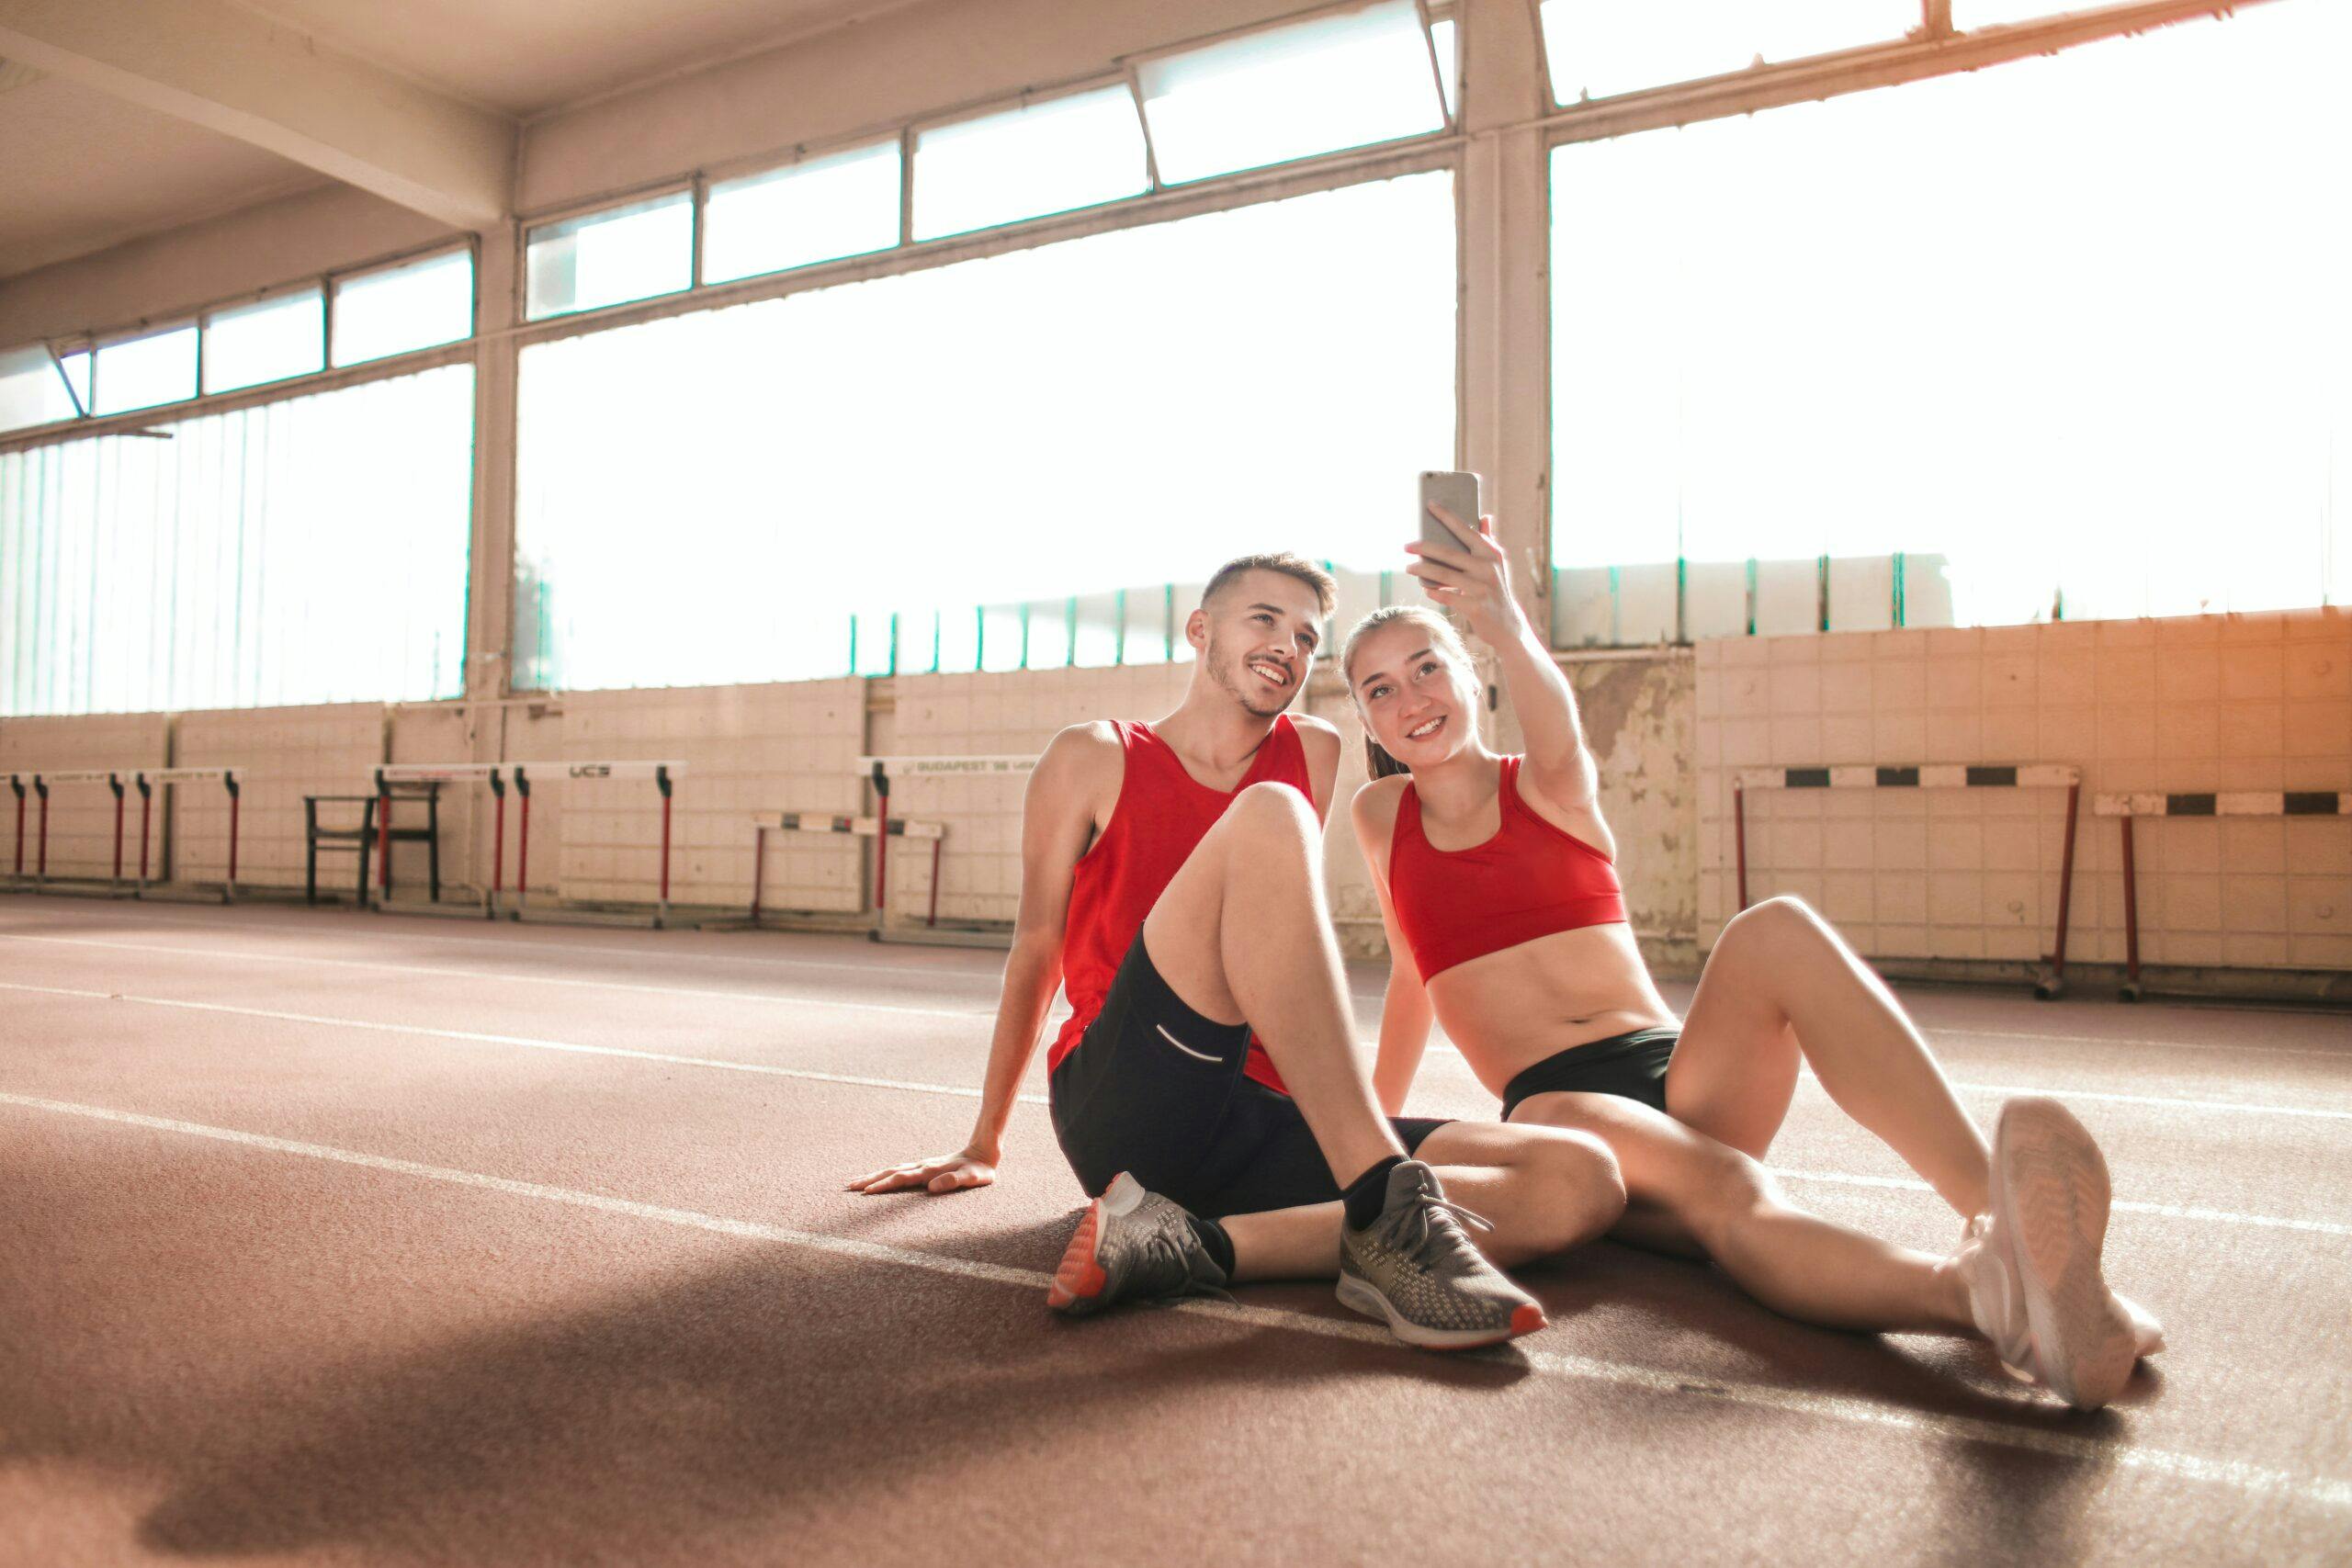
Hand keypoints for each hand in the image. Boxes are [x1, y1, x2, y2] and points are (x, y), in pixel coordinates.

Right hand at [846, 1146, 997, 1195]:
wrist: (983, 1151)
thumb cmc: (979, 1170)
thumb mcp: (972, 1178)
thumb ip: (954, 1181)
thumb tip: (931, 1187)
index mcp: (930, 1171)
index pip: (902, 1178)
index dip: (884, 1185)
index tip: (867, 1192)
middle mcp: (922, 1166)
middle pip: (890, 1171)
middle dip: (870, 1179)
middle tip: (849, 1186)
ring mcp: (922, 1165)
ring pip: (892, 1169)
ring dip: (874, 1176)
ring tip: (855, 1183)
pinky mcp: (924, 1167)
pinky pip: (899, 1170)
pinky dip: (884, 1174)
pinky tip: (878, 1179)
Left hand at [1406, 506, 1521, 645]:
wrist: (1507, 624)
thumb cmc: (1494, 589)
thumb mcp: (1495, 564)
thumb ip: (1488, 541)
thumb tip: (1485, 516)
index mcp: (1491, 553)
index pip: (1466, 530)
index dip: (1447, 516)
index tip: (1429, 504)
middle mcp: (1487, 567)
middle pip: (1448, 553)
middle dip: (1424, 547)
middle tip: (1406, 546)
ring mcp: (1482, 587)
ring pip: (1444, 575)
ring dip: (1423, 570)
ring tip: (1408, 567)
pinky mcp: (1476, 607)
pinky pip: (1448, 597)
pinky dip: (1435, 592)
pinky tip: (1426, 589)